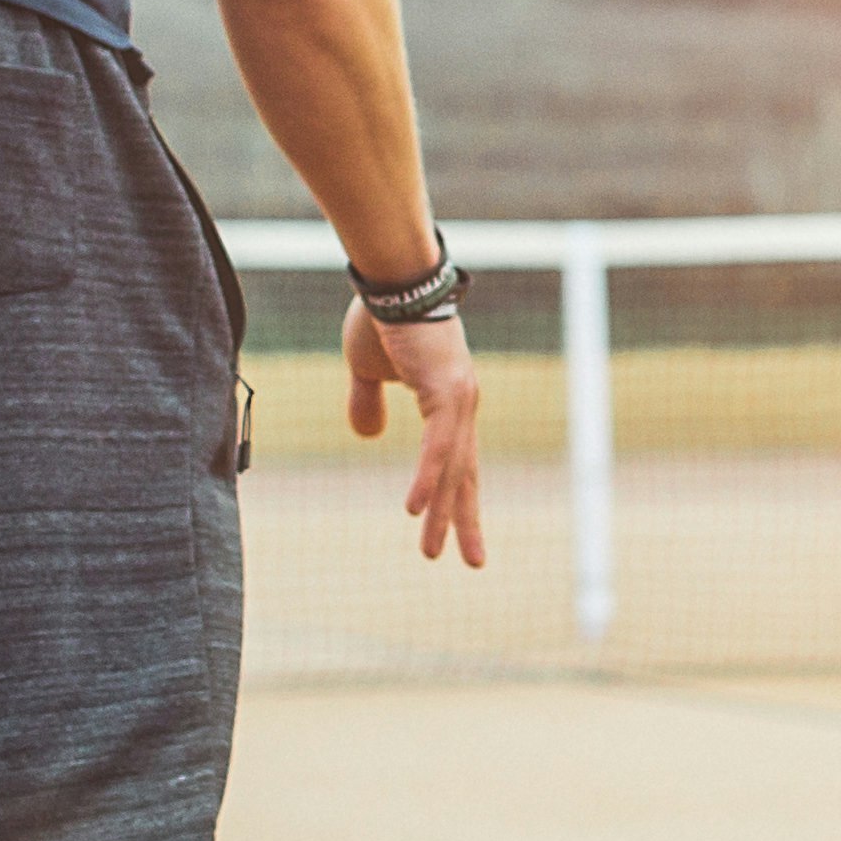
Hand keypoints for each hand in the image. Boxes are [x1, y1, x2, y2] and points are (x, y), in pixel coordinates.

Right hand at [344, 300, 484, 566]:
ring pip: (451, 470)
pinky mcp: (445, 392)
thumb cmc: (381, 316)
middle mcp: (462, 406)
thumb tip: (368, 436)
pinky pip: (437, 447)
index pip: (458, 462)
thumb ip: (368, 402)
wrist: (391, 278)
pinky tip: (415, 509)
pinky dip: (427, 479)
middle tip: (472, 563)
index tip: (462, 535)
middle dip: (464, 520)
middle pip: (465, 475)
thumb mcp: (367, 369)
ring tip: (433, 552)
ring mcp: (458, 399)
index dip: (457, 498)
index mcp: (450, 403)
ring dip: (440, 512)